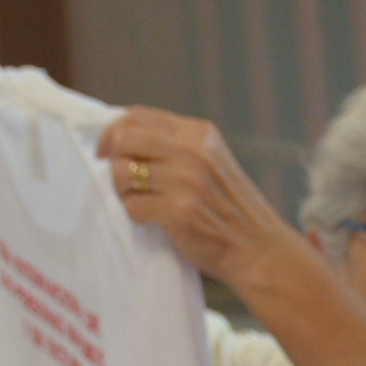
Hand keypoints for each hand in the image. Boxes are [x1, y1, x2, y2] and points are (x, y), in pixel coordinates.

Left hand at [98, 109, 292, 284]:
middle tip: (124, 181)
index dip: (113, 132)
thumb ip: (176, 145)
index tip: (107, 151)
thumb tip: (122, 137)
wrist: (259, 249)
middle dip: (114, 161)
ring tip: (141, 201)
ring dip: (122, 191)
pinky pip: (133, 206)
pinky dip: (136, 215)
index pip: (137, 116)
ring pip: (122, 173)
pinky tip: (154, 221)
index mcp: (199, 133)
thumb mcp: (211, 161)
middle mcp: (192, 151)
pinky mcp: (178, 212)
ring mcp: (185, 181)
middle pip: (124, 139)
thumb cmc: (230, 208)